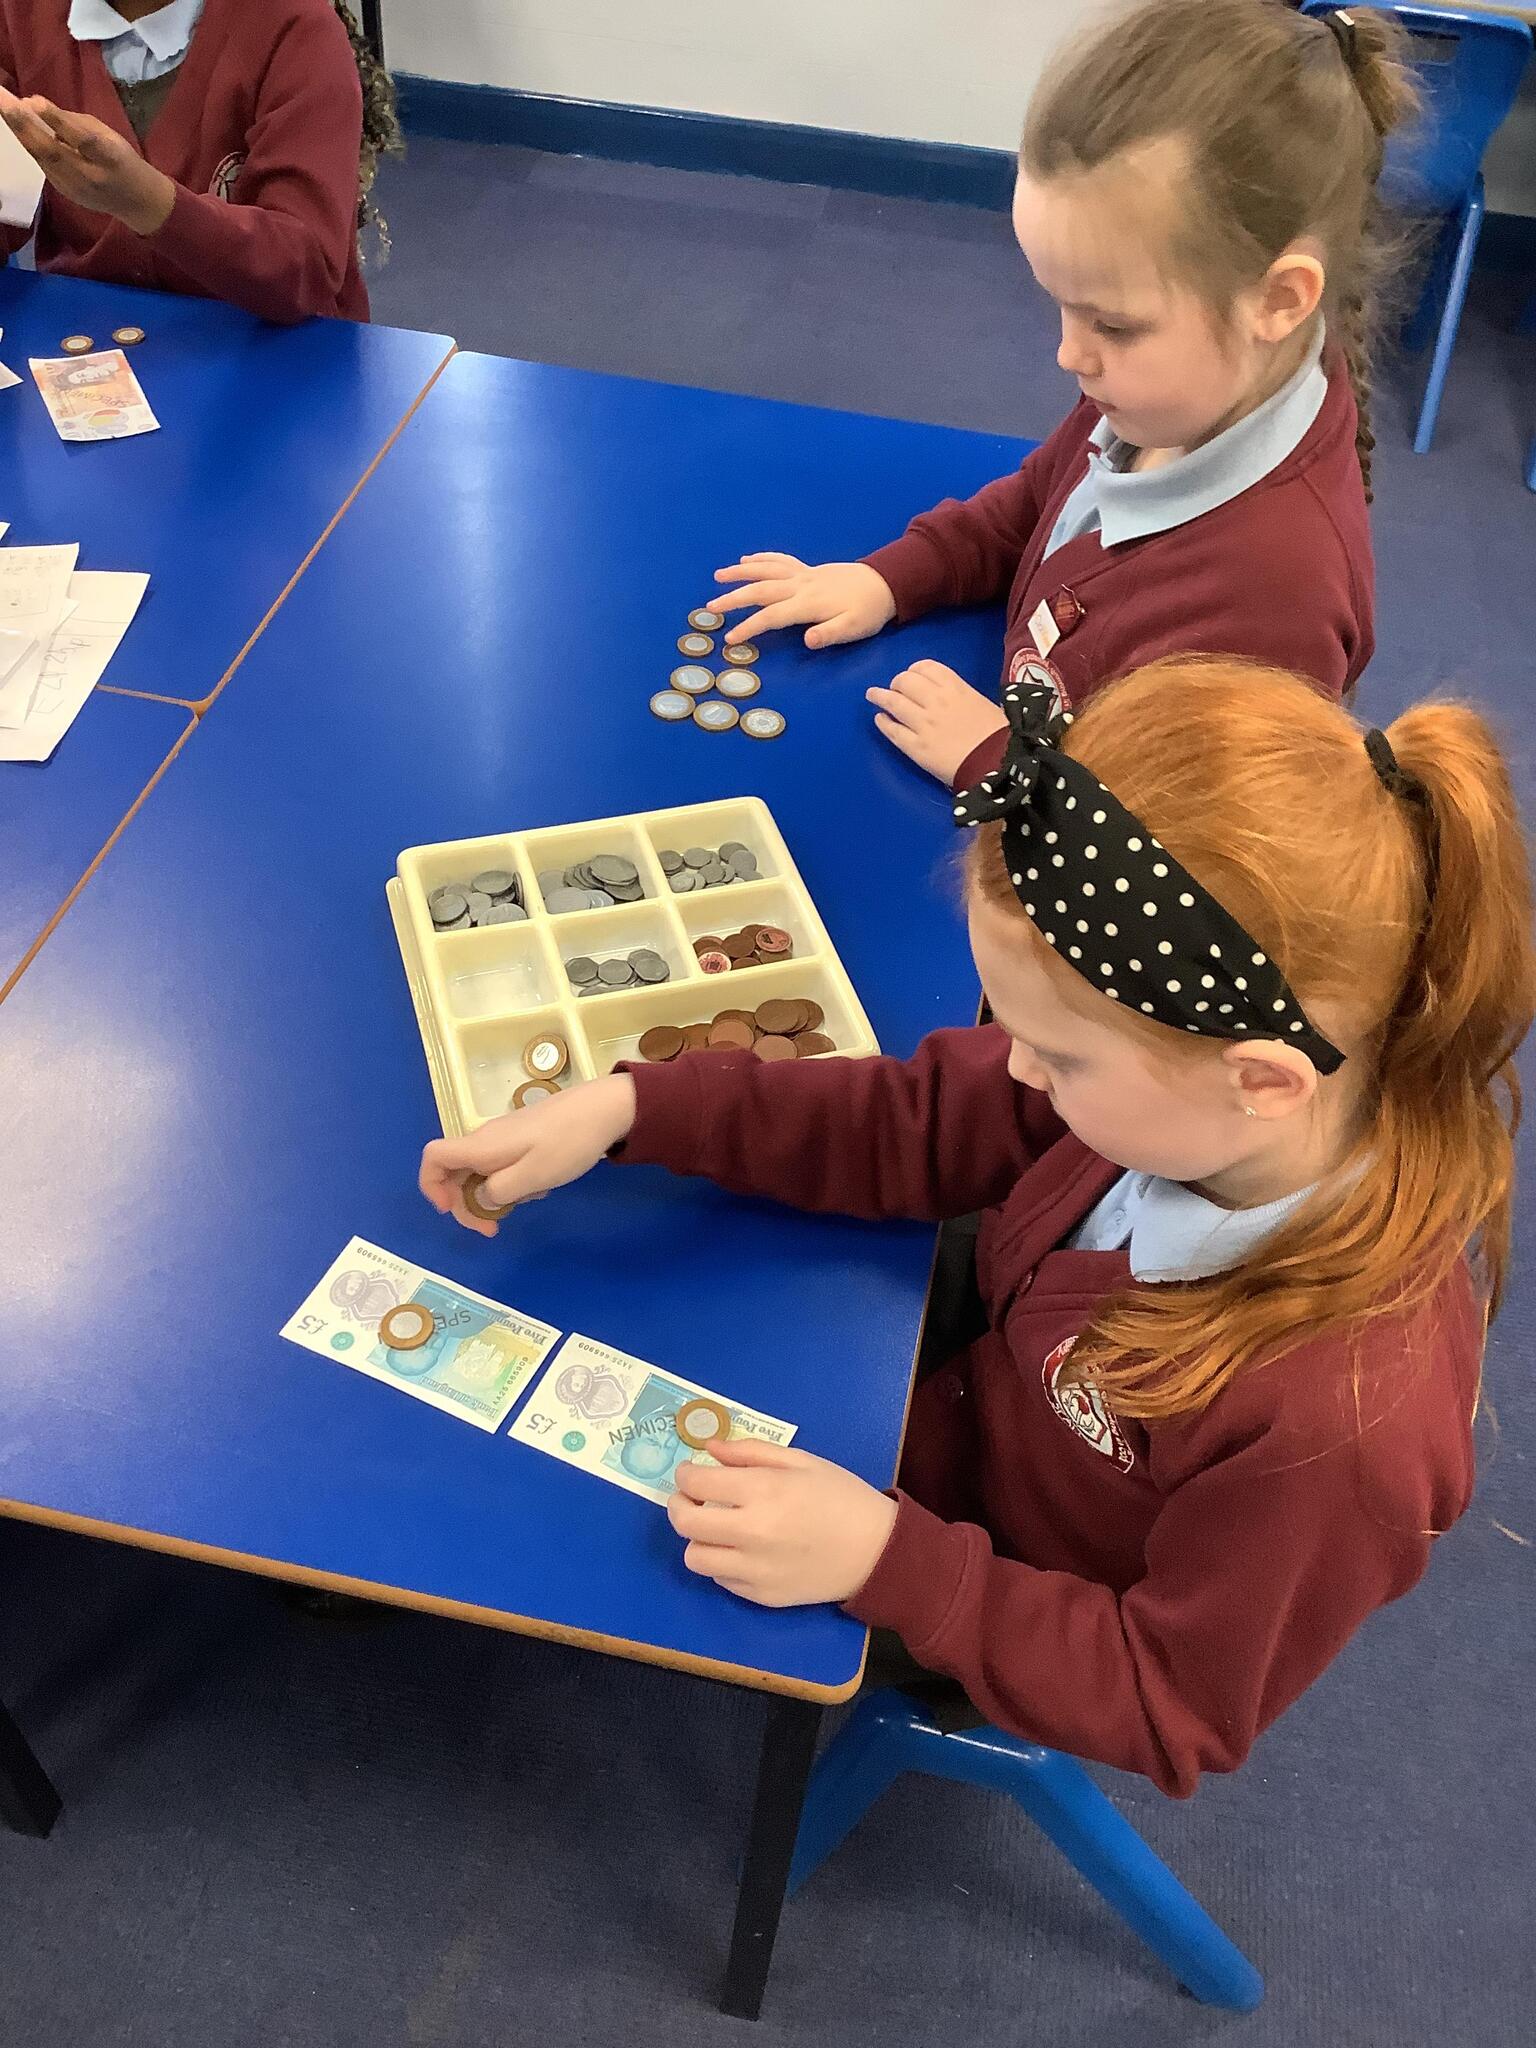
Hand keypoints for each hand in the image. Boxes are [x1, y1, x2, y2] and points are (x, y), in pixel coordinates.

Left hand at [0, 90, 174, 234]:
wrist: (136, 202)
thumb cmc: (123, 161)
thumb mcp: (110, 136)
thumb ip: (75, 123)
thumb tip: (35, 106)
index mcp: (109, 158)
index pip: (81, 139)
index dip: (56, 120)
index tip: (33, 101)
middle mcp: (89, 176)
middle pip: (51, 151)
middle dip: (23, 124)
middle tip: (2, 99)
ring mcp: (74, 188)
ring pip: (40, 157)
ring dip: (20, 131)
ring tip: (4, 105)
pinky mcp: (64, 192)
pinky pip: (42, 163)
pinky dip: (30, 142)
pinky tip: (18, 125)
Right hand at [419, 1075, 637, 1237]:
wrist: (605, 1109)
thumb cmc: (568, 1143)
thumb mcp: (532, 1176)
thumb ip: (498, 1193)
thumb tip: (478, 1201)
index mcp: (481, 1146)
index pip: (433, 1157)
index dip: (430, 1185)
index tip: (449, 1209)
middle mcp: (486, 1139)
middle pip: (456, 1172)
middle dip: (468, 1204)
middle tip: (494, 1228)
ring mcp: (505, 1137)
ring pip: (483, 1172)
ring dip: (497, 1194)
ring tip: (531, 1197)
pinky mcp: (524, 1138)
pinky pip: (505, 1166)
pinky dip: (516, 1182)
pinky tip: (543, 1184)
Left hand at [666, 1435, 897, 1606]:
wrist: (877, 1551)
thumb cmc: (841, 1496)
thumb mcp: (801, 1461)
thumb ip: (750, 1452)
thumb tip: (709, 1449)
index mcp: (763, 1492)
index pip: (696, 1484)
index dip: (685, 1475)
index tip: (690, 1472)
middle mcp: (751, 1534)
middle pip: (685, 1524)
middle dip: (679, 1506)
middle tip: (690, 1499)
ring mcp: (755, 1571)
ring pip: (695, 1559)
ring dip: (698, 1539)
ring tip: (717, 1528)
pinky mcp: (762, 1597)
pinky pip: (721, 1580)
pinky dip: (722, 1563)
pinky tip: (741, 1550)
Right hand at [709, 553, 895, 649]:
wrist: (885, 583)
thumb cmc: (868, 611)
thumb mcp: (853, 628)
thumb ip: (829, 634)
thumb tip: (807, 640)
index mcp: (808, 603)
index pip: (771, 616)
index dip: (749, 627)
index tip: (731, 639)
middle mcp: (800, 585)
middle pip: (760, 590)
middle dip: (733, 598)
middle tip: (710, 608)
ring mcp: (803, 574)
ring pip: (765, 570)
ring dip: (740, 572)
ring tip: (718, 576)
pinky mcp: (808, 569)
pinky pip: (780, 560)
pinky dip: (762, 559)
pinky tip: (747, 559)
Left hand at [866, 660, 1007, 786]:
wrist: (998, 763)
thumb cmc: (998, 734)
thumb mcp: (982, 703)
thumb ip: (961, 695)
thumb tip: (950, 697)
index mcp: (954, 687)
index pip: (925, 667)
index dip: (914, 670)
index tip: (912, 675)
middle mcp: (934, 700)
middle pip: (905, 681)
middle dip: (897, 683)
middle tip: (895, 689)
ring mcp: (922, 723)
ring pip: (893, 702)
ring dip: (879, 696)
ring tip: (872, 695)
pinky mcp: (915, 747)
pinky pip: (892, 730)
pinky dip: (883, 722)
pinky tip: (879, 719)